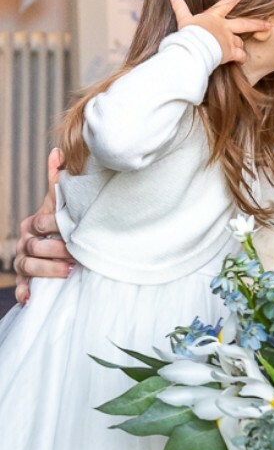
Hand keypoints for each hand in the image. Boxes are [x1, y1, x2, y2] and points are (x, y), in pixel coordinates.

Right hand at [13, 148, 74, 304]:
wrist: (57, 240)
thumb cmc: (62, 219)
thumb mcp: (60, 200)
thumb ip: (58, 178)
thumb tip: (57, 150)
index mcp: (32, 222)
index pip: (38, 225)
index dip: (53, 229)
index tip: (71, 233)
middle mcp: (24, 241)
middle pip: (34, 247)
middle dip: (55, 251)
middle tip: (76, 254)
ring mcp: (22, 260)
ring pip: (28, 266)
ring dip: (48, 271)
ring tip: (69, 272)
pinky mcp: (24, 278)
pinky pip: (20, 287)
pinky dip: (23, 293)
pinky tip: (30, 299)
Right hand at [169, 0, 269, 64]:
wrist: (193, 48)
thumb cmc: (188, 34)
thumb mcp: (184, 19)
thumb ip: (180, 7)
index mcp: (214, 16)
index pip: (228, 1)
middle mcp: (224, 26)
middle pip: (244, 23)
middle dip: (257, 24)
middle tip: (268, 24)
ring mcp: (229, 39)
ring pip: (240, 42)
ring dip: (240, 45)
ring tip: (238, 49)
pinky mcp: (230, 52)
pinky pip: (240, 56)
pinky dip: (241, 58)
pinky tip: (240, 60)